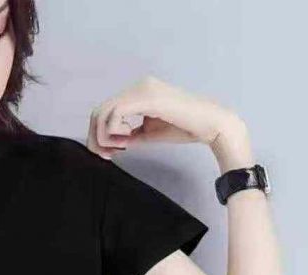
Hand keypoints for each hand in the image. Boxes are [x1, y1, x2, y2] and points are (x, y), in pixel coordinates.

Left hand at [86, 75, 243, 159]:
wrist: (210, 124)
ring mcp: (142, 89)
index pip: (105, 110)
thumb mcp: (148, 133)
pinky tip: (129, 137)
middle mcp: (138, 86)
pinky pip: (115, 114)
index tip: (108, 153)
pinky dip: (115, 131)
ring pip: (103, 112)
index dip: (99, 134)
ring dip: (104, 136)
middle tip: (107, 155)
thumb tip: (111, 143)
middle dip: (96, 138)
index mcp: (138, 92)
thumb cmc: (184, 128)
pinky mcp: (147, 97)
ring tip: (120, 146)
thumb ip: (128, 135)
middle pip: (98, 111)